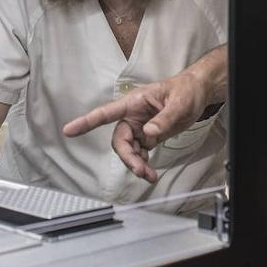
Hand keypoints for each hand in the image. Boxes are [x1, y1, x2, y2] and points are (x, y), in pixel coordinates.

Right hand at [62, 69, 211, 182]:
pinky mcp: (148, 136)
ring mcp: (139, 127)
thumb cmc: (186, 90)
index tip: (69, 130)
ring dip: (136, 164)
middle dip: (127, 157)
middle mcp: (132, 116)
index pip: (106, 113)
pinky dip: (143, 164)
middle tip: (140, 170)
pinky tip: (151, 171)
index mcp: (134, 103)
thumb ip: (164, 119)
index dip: (86, 122)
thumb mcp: (178, 104)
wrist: (197, 93)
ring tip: (150, 176)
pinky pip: (139, 153)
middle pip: (119, 140)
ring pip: (128, 150)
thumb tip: (148, 133)